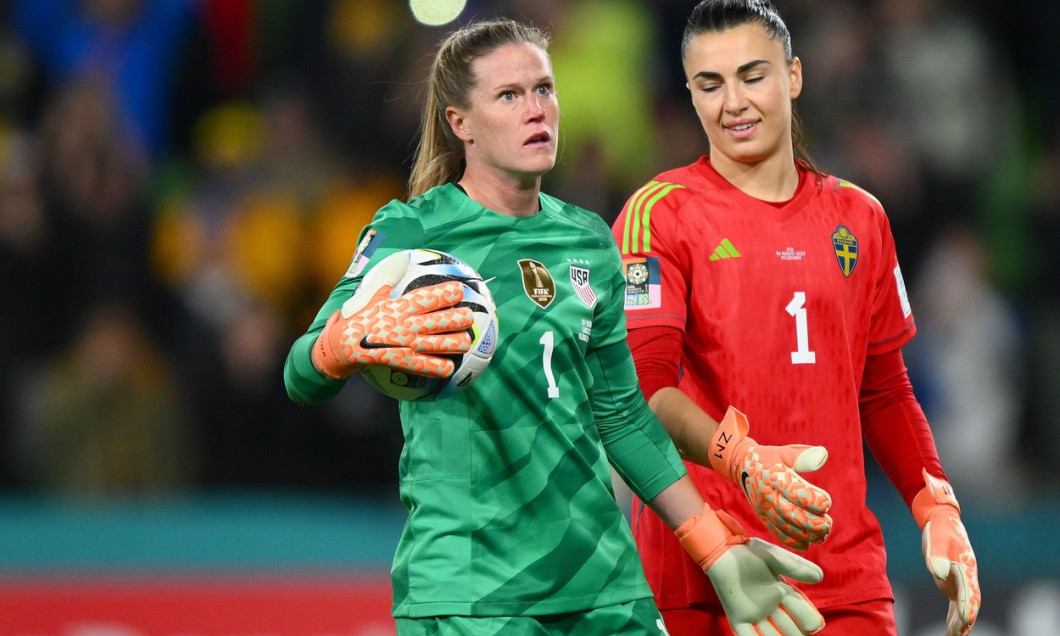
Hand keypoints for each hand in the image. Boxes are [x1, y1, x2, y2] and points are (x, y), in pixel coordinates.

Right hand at [312, 251, 473, 379]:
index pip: (430, 296)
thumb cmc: (361, 320)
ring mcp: (408, 344)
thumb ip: (389, 280)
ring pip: (444, 344)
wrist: (343, 346)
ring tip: (464, 342)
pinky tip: (449, 367)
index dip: (448, 292)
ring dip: (458, 343)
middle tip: (468, 318)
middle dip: (461, 318)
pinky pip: (429, 367)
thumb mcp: (375, 297)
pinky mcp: (404, 361)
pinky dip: (442, 367)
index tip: (460, 290)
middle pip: (445, 320)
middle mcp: (409, 323)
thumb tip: (400, 260)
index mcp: (402, 306)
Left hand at [676, 505, 824, 635]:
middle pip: (789, 628)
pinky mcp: (738, 618)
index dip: (808, 619)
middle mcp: (771, 608)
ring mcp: (754, 615)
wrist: (724, 551)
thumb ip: (797, 567)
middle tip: (802, 635)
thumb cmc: (750, 553)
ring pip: (772, 635)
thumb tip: (820, 577)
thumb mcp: (776, 559)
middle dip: (796, 633)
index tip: (814, 626)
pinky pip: (747, 635)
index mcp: (783, 594)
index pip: (801, 612)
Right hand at [707, 407, 831, 549]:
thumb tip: (823, 455)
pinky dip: (792, 541)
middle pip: (790, 514)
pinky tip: (806, 543)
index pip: (794, 491)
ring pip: (785, 526)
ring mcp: (763, 508)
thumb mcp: (783, 452)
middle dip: (812, 523)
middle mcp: (767, 494)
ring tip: (822, 535)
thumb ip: (803, 456)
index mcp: (773, 476)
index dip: (813, 500)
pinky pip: (776, 532)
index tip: (827, 502)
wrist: (741, 466)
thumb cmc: (768, 458)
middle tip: (828, 524)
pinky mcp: (762, 517)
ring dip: (806, 534)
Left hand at [912, 469, 980, 635]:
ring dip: (960, 622)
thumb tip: (938, 573)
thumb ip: (937, 555)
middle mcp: (967, 576)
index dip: (968, 606)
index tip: (966, 619)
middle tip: (960, 634)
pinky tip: (950, 630)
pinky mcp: (952, 581)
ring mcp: (960, 580)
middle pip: (969, 602)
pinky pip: (955, 603)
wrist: (940, 520)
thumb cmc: (938, 529)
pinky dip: (954, 616)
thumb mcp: (935, 539)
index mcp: (966, 566)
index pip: (970, 591)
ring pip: (963, 605)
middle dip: (965, 620)